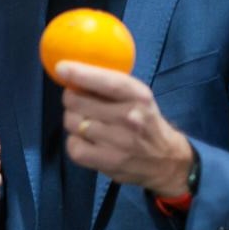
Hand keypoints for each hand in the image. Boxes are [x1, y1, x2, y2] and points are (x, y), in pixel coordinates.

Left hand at [57, 61, 192, 195]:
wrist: (166, 160)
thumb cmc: (146, 121)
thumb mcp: (138, 96)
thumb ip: (111, 84)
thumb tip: (73, 71)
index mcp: (139, 96)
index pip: (107, 82)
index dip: (81, 74)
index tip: (61, 68)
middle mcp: (130, 118)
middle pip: (77, 102)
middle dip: (71, 98)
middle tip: (77, 100)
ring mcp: (119, 142)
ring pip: (72, 123)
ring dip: (72, 120)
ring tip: (85, 122)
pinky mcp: (108, 162)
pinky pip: (73, 146)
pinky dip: (74, 142)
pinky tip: (86, 140)